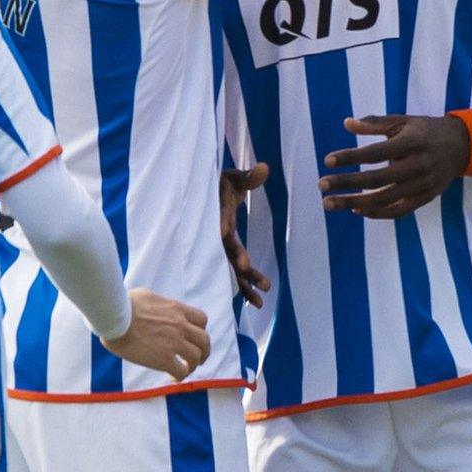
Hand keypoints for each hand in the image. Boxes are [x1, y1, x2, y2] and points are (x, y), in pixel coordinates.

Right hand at [103, 289, 211, 380]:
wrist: (113, 318)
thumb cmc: (122, 304)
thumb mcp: (145, 295)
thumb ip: (155, 301)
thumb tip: (151, 303)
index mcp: (177, 309)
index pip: (201, 320)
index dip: (200, 331)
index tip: (193, 338)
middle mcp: (180, 325)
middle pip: (204, 340)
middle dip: (204, 351)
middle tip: (199, 358)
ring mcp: (174, 342)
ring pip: (196, 357)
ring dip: (193, 365)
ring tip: (185, 369)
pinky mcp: (163, 359)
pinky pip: (181, 371)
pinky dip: (179, 376)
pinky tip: (172, 377)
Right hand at [219, 164, 271, 307]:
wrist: (206, 198)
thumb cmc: (220, 186)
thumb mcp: (233, 179)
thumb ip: (249, 177)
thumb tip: (265, 168)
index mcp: (220, 215)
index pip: (219, 219)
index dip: (221, 225)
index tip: (223, 232)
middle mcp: (219, 234)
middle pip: (226, 248)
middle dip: (236, 258)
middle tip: (245, 268)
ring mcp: (222, 247)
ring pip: (232, 268)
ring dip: (245, 284)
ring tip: (260, 302)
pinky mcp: (228, 253)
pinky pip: (236, 272)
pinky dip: (246, 286)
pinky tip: (256, 302)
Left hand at [320, 115, 468, 218]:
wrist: (461, 145)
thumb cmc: (425, 130)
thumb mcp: (403, 121)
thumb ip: (375, 123)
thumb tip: (346, 123)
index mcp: (411, 142)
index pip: (375, 153)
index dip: (351, 157)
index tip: (328, 160)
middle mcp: (418, 165)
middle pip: (377, 179)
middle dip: (347, 183)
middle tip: (321, 185)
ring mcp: (423, 185)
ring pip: (385, 199)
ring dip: (355, 202)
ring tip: (330, 204)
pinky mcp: (426, 198)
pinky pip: (398, 211)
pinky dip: (377, 213)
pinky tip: (356, 209)